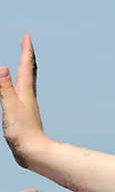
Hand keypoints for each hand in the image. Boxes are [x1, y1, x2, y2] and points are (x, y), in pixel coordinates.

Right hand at [0, 34, 47, 167]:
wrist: (34, 153)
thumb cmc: (23, 132)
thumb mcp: (10, 107)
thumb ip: (4, 88)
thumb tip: (2, 68)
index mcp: (25, 92)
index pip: (26, 67)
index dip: (26, 51)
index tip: (27, 37)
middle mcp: (28, 97)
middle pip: (29, 73)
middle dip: (27, 56)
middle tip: (26, 44)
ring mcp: (27, 106)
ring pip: (27, 83)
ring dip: (25, 70)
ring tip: (25, 63)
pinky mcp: (24, 115)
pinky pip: (21, 94)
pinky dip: (18, 85)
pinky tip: (18, 91)